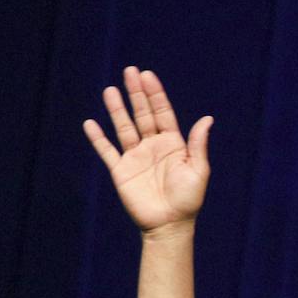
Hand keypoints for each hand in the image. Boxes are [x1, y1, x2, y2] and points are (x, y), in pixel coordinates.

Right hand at [83, 67, 212, 231]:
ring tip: (109, 90)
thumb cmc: (188, 200)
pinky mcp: (121, 171)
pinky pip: (107, 151)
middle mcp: (153, 147)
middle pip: (142, 114)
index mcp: (173, 145)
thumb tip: (207, 119)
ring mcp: (135, 157)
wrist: (170, 225)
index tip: (147, 75)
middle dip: (136, 93)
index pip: (162, 113)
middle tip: (129, 72)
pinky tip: (90, 123)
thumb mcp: (198, 170)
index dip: (155, 95)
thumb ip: (197, 144)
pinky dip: (98, 138)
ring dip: (116, 109)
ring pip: (123, 127)